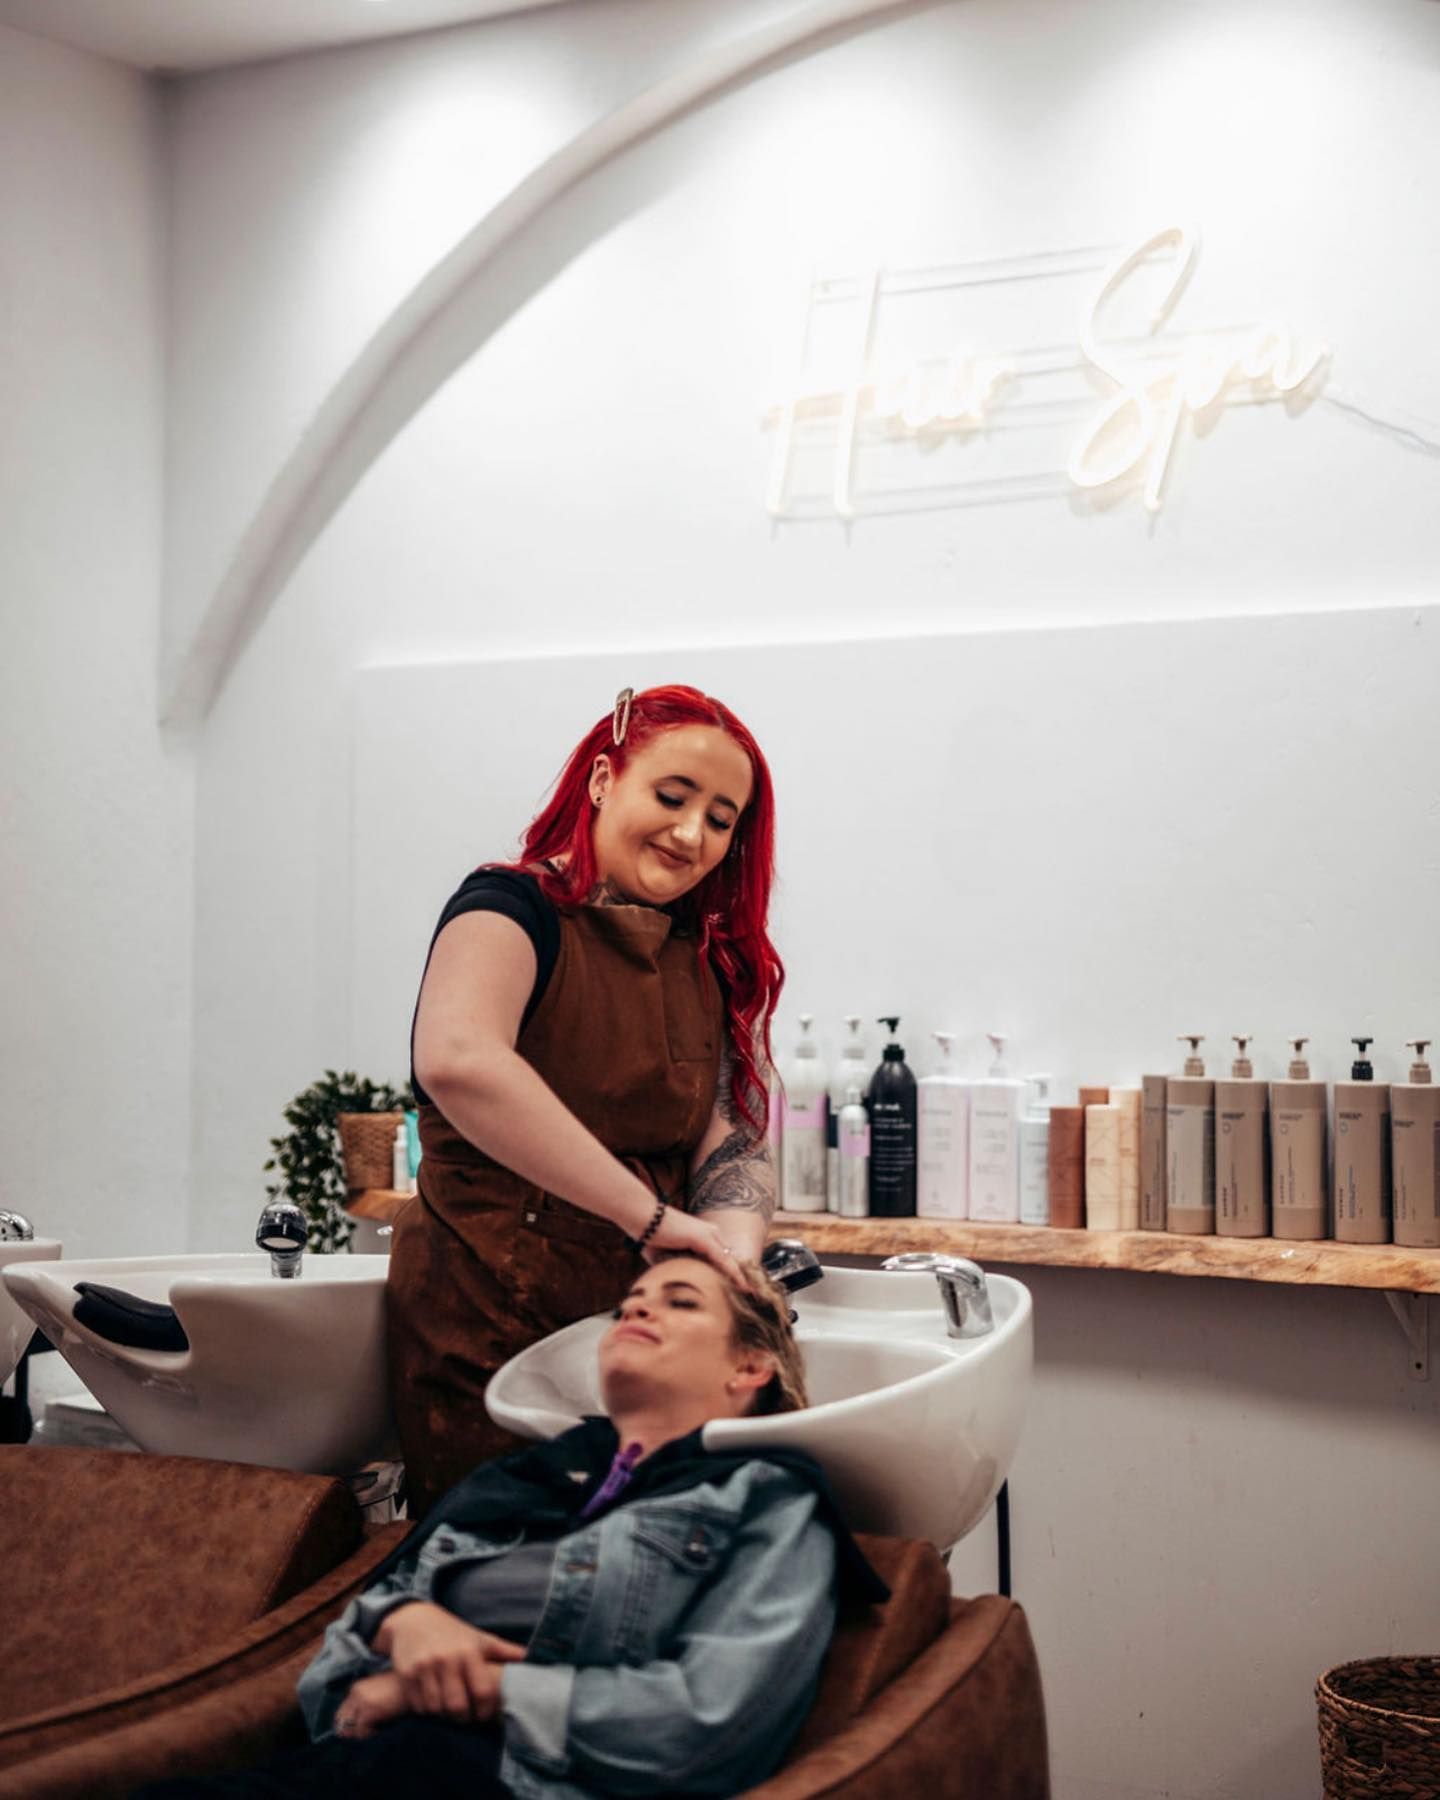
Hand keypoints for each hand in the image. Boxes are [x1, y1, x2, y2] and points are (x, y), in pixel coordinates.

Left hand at [334, 1670, 407, 1739]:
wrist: (414, 1684)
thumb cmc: (399, 1690)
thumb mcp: (378, 1693)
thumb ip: (365, 1704)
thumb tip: (353, 1727)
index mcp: (356, 1688)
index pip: (341, 1713)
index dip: (349, 1725)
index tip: (360, 1729)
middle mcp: (356, 1693)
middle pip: (341, 1721)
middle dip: (351, 1731)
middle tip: (366, 1732)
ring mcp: (362, 1701)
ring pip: (350, 1728)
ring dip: (361, 1733)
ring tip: (375, 1729)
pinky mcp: (370, 1710)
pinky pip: (361, 1730)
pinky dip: (369, 1734)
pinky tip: (380, 1728)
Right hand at [373, 1602, 524, 1723]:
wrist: (413, 1620)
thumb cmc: (452, 1633)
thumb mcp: (479, 1638)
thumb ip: (504, 1651)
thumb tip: (532, 1658)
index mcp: (469, 1651)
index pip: (482, 1691)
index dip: (486, 1710)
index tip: (484, 1716)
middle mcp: (447, 1659)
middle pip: (457, 1706)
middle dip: (463, 1719)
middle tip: (466, 1719)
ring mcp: (425, 1667)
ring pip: (436, 1709)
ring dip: (443, 1717)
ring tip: (449, 1713)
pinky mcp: (407, 1674)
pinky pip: (418, 1706)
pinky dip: (426, 1712)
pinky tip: (432, 1705)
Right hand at [645, 1206, 748, 1285]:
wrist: (643, 1219)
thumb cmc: (652, 1237)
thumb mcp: (669, 1256)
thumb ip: (680, 1266)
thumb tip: (682, 1284)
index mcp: (704, 1236)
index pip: (724, 1257)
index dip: (733, 1274)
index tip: (741, 1290)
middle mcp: (711, 1233)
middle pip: (732, 1258)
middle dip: (742, 1277)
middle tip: (752, 1295)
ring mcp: (709, 1234)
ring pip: (731, 1261)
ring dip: (741, 1278)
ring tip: (751, 1294)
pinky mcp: (704, 1238)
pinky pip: (723, 1261)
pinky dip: (734, 1274)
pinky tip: (741, 1286)